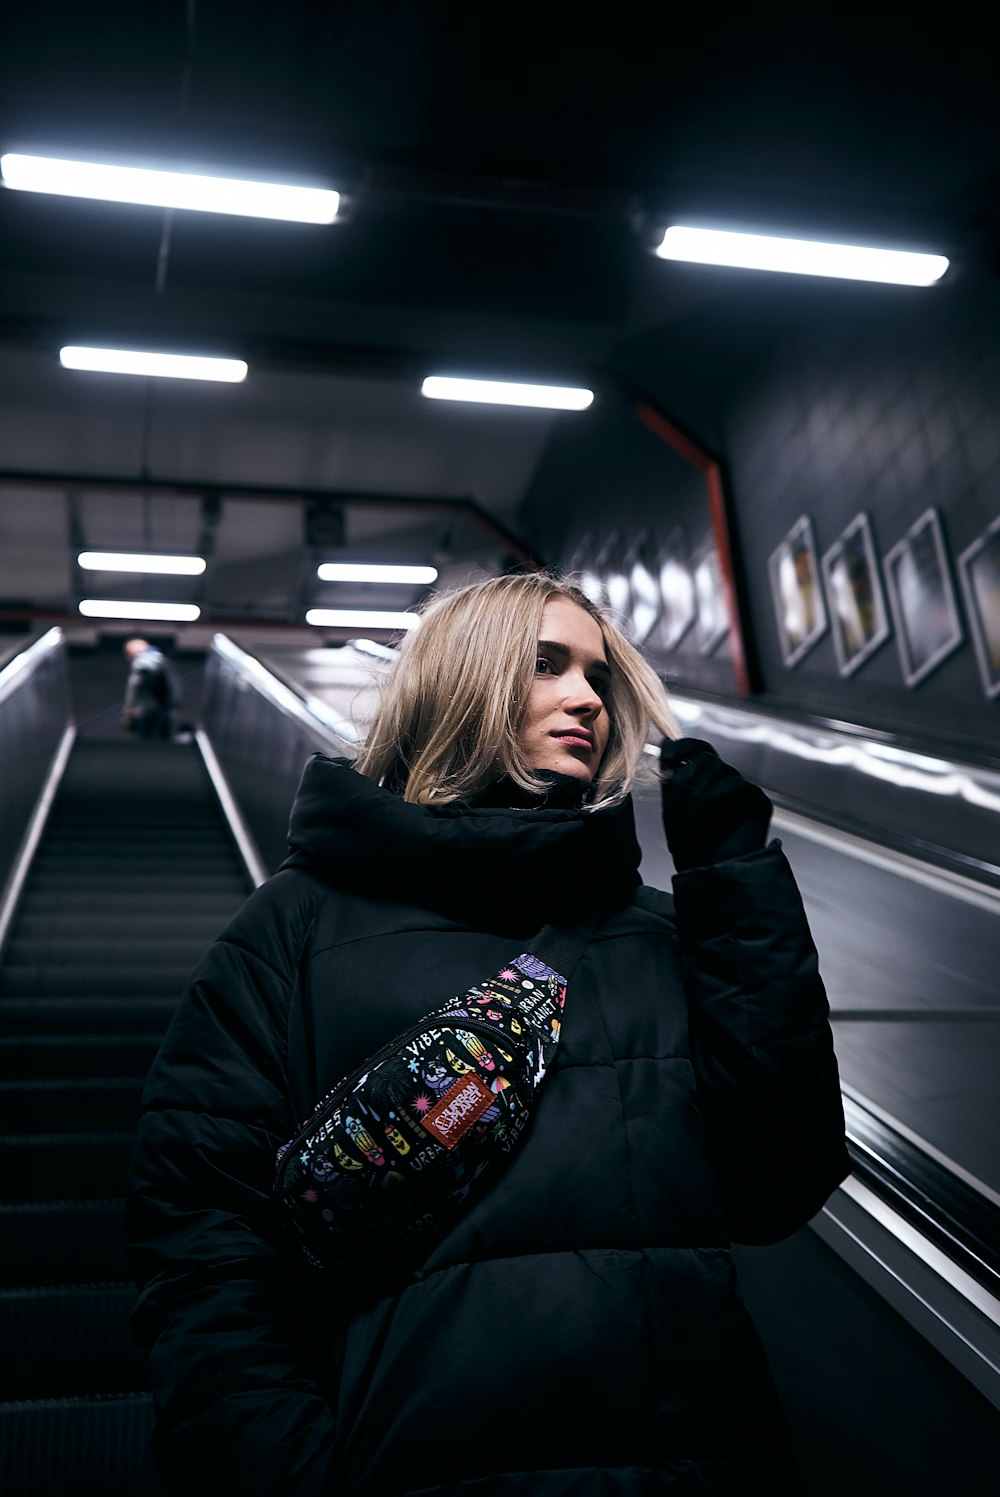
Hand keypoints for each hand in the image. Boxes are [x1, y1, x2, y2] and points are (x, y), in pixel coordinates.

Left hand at [659, 737, 771, 870]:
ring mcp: (744, 790)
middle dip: (685, 784)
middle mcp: (727, 781)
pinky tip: (712, 824)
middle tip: (676, 815)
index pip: (698, 748)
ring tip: (692, 827)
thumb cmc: (691, 846)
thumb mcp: (673, 806)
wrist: (711, 875)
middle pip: (704, 759)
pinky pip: (733, 785)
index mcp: (706, 780)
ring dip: (697, 798)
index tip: (667, 756)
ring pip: (717, 770)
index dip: (683, 746)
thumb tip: (665, 740)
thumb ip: (672, 775)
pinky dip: (715, 803)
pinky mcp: (758, 801)